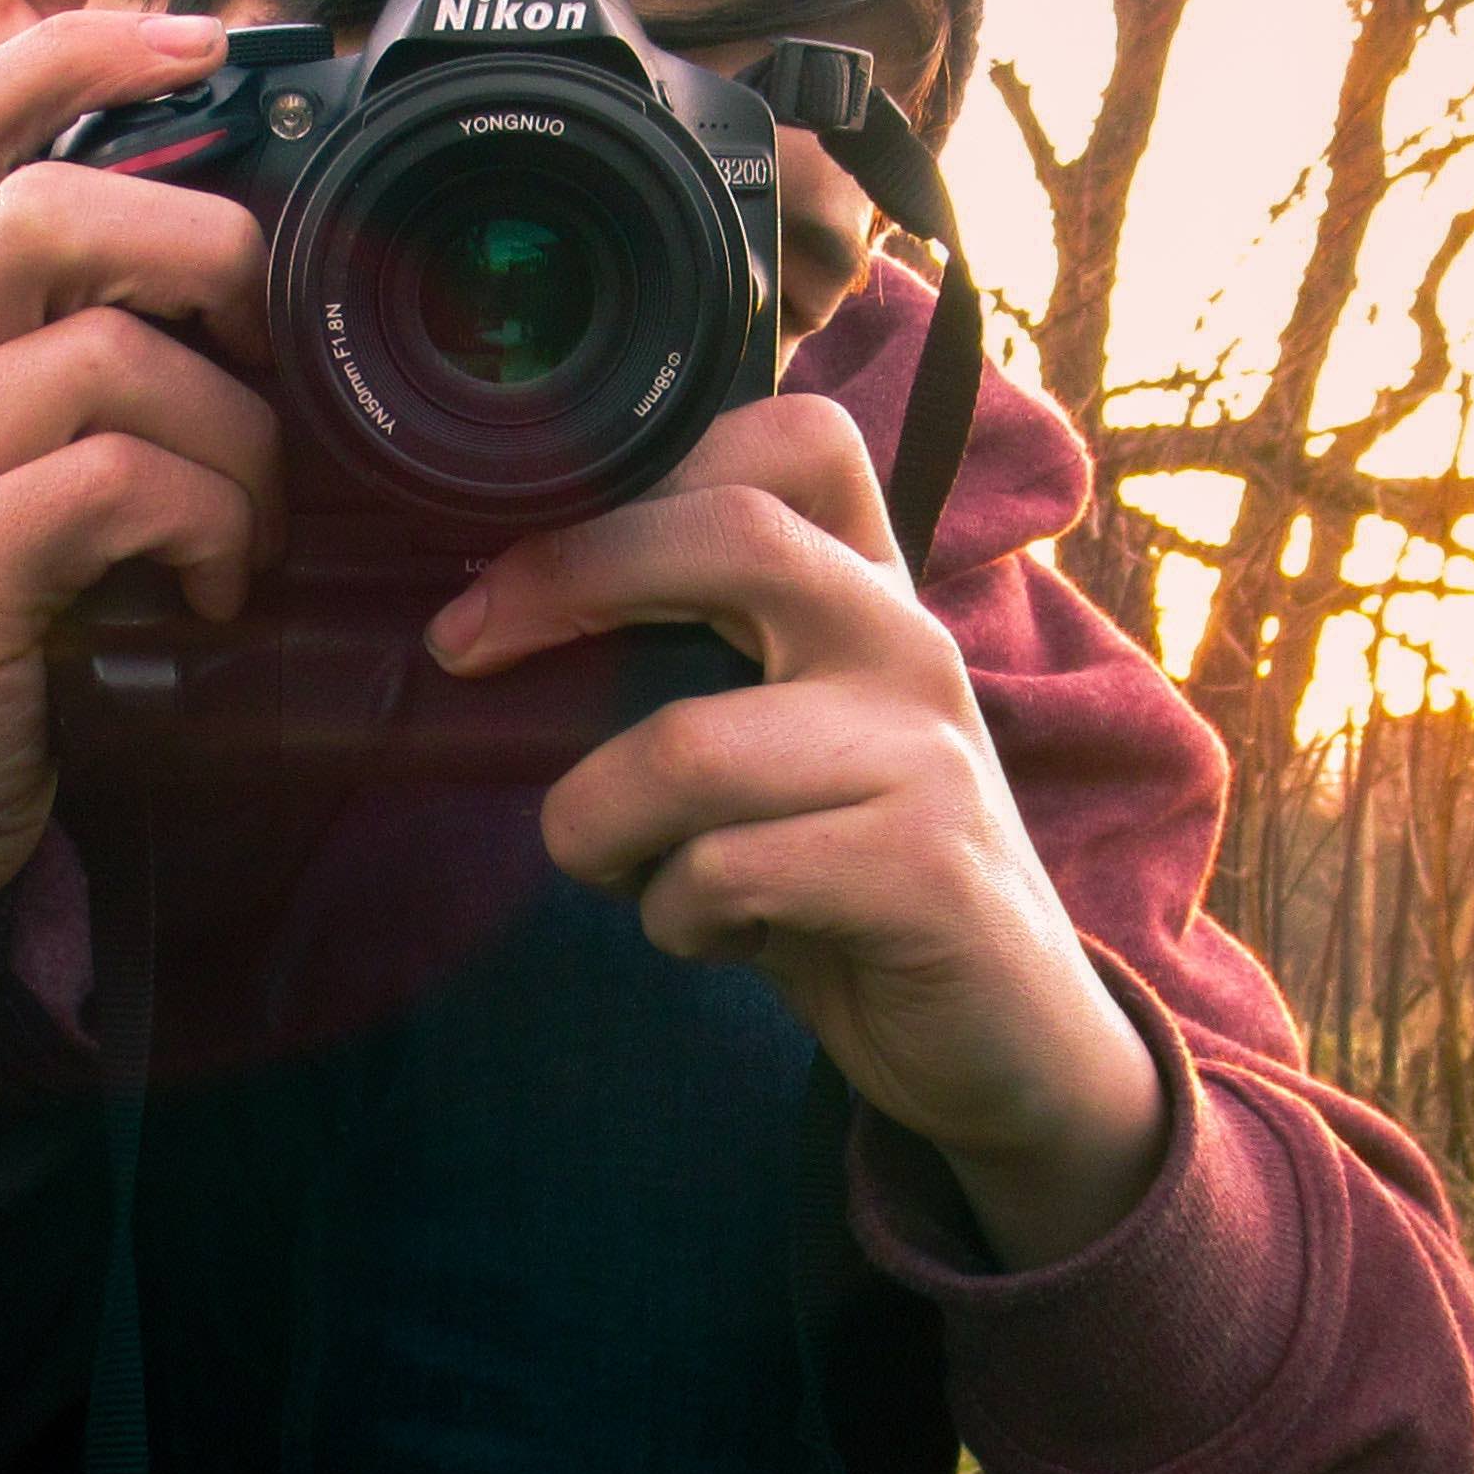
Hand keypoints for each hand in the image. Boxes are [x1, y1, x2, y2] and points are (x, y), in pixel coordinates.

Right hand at [0, 6, 276, 971]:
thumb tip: (284, 299)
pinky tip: (209, 597)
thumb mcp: (53, 476)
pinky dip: (204, 531)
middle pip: (44, 206)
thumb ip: (124, 375)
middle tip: (276, 351)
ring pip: (112, 356)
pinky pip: (114, 483)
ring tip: (254, 536)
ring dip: (239, 446)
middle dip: (205, 250)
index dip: (75, 50)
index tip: (207, 40)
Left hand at [427, 394, 1171, 1266]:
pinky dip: (677, 918)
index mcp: (869, 589)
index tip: (514, 561)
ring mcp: (927, 751)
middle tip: (463, 648)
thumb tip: (480, 624)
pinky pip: (721, 870)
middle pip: (729, 535)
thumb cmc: (849, 877)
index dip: (637, 470)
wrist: (1010, 1035)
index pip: (788, 437)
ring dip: (598, 827)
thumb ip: (684, 663)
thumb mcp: (779, 742)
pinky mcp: (926, 868)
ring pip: (683, 746)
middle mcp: (907, 642)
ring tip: (634, 871)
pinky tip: (725, 933)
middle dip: (562, 584)